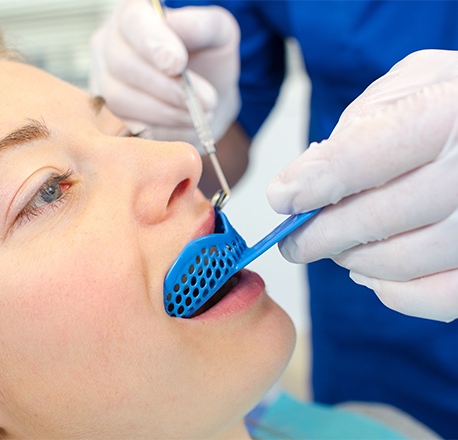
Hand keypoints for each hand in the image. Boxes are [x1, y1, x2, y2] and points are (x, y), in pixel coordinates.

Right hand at [89, 0, 240, 148]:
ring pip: (120, 98)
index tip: (178, 64)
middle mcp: (110, 42)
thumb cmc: (207, 58)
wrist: (203, 97)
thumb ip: (201, 25)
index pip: (133, 20)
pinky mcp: (108, 112)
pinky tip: (183, 124)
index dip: (153, 42)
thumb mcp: (217, 34)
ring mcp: (104, 79)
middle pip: (123, 63)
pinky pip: (124, 124)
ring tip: (198, 114)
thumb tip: (176, 25)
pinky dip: (159, 128)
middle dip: (167, 86)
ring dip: (166, 111)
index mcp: (135, 13)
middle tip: (206, 100)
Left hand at [267, 49, 457, 321]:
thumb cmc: (456, 102)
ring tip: (333, 246)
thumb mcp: (411, 84)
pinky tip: (370, 273)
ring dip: (349, 259)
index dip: (309, 185)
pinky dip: (393, 292)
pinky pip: (437, 298)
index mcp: (448, 114)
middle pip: (372, 220)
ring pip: (398, 263)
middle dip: (316, 235)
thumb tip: (306, 180)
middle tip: (293, 239)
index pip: (359, 159)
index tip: (282, 199)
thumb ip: (359, 126)